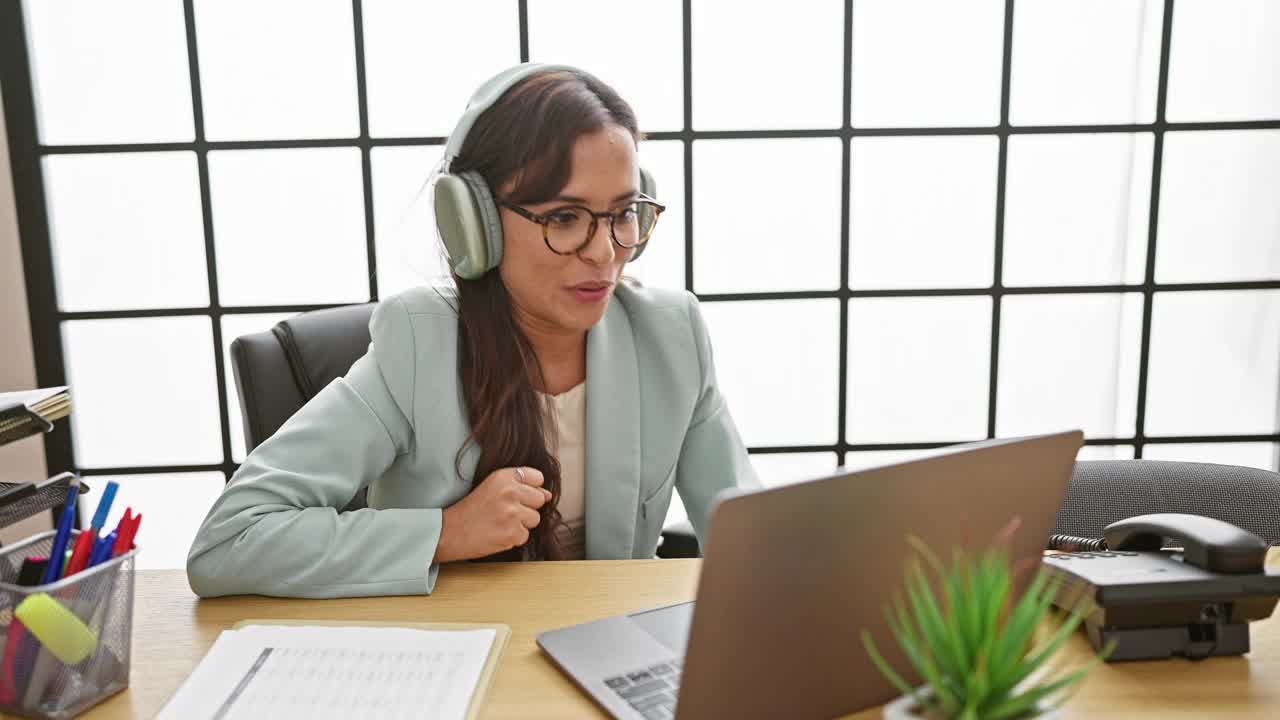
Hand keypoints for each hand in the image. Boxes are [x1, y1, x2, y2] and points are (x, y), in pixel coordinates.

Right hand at [434, 466, 552, 562]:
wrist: (449, 532)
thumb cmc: (470, 510)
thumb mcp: (492, 488)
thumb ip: (521, 487)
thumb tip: (549, 495)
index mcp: (504, 476)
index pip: (538, 478)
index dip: (530, 489)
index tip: (516, 497)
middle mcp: (510, 492)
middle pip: (539, 500)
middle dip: (527, 508)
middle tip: (504, 512)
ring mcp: (512, 513)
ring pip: (535, 519)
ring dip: (521, 524)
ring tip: (500, 523)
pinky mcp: (512, 533)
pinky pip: (525, 536)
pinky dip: (513, 538)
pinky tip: (497, 534)